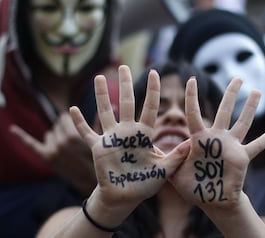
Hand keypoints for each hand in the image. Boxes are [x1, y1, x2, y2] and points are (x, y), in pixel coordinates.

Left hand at [10, 113, 95, 196]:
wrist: (89, 180)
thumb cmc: (97, 158)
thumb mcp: (99, 139)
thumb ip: (98, 121)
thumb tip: (109, 103)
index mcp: (72, 136)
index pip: (64, 117)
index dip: (71, 120)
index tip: (77, 128)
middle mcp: (59, 143)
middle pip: (57, 125)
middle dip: (64, 129)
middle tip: (73, 142)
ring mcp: (51, 151)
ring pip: (50, 134)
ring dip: (56, 137)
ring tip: (67, 149)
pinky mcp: (45, 157)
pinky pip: (31, 144)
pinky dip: (21, 136)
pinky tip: (12, 129)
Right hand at [70, 65, 189, 207]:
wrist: (125, 197)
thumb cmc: (145, 184)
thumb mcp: (163, 170)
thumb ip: (176, 157)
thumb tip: (191, 142)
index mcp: (144, 134)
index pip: (150, 108)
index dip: (152, 91)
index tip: (154, 73)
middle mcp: (127, 131)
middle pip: (126, 103)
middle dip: (126, 84)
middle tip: (124, 67)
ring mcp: (112, 138)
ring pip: (106, 112)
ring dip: (102, 95)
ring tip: (100, 78)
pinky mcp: (98, 148)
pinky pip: (87, 133)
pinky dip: (79, 123)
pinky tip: (72, 109)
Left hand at [170, 77, 264, 210]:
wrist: (210, 199)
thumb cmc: (192, 186)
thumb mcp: (174, 172)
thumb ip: (164, 160)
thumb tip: (148, 150)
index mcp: (199, 139)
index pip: (194, 114)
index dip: (192, 98)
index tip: (191, 79)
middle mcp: (216, 138)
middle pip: (224, 111)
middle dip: (231, 94)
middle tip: (238, 77)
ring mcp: (230, 146)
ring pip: (242, 122)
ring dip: (250, 108)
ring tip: (257, 91)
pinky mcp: (242, 157)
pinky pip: (256, 146)